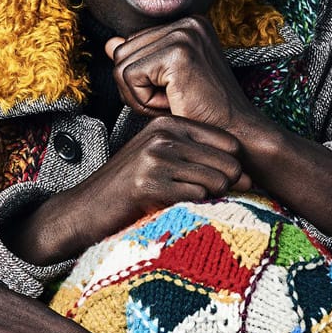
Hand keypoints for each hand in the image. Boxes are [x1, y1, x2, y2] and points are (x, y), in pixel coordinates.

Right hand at [5, 115, 250, 264]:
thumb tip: (247, 175)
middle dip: (227, 186)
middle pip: (228, 163)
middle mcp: (163, 135)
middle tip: (208, 198)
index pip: (228, 142)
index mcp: (168, 123)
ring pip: (217, 181)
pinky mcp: (149, 183)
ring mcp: (155, 157)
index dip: (234, 167)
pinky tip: (172, 207)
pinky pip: (196, 197)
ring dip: (210, 199)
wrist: (84, 209)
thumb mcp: (160, 159)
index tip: (222, 183)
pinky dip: (192, 208)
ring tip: (187, 202)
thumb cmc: (128, 188)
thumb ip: (197, 157)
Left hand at [106, 18, 331, 237]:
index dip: (142, 79)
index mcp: (188, 25)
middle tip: (171, 101)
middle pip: (122, 52)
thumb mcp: (164, 84)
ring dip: (140, 96)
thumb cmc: (203, 115)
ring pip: (121, 65)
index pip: (132, 44)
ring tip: (172, 102)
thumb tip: (110, 43)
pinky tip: (172, 104)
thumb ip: (140, 60)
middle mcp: (188, 22)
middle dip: (137, 87)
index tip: (172, 93)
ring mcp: (184, 34)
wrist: (233, 136)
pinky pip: (129, 76)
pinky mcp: (178, 53)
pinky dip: (143, 100)